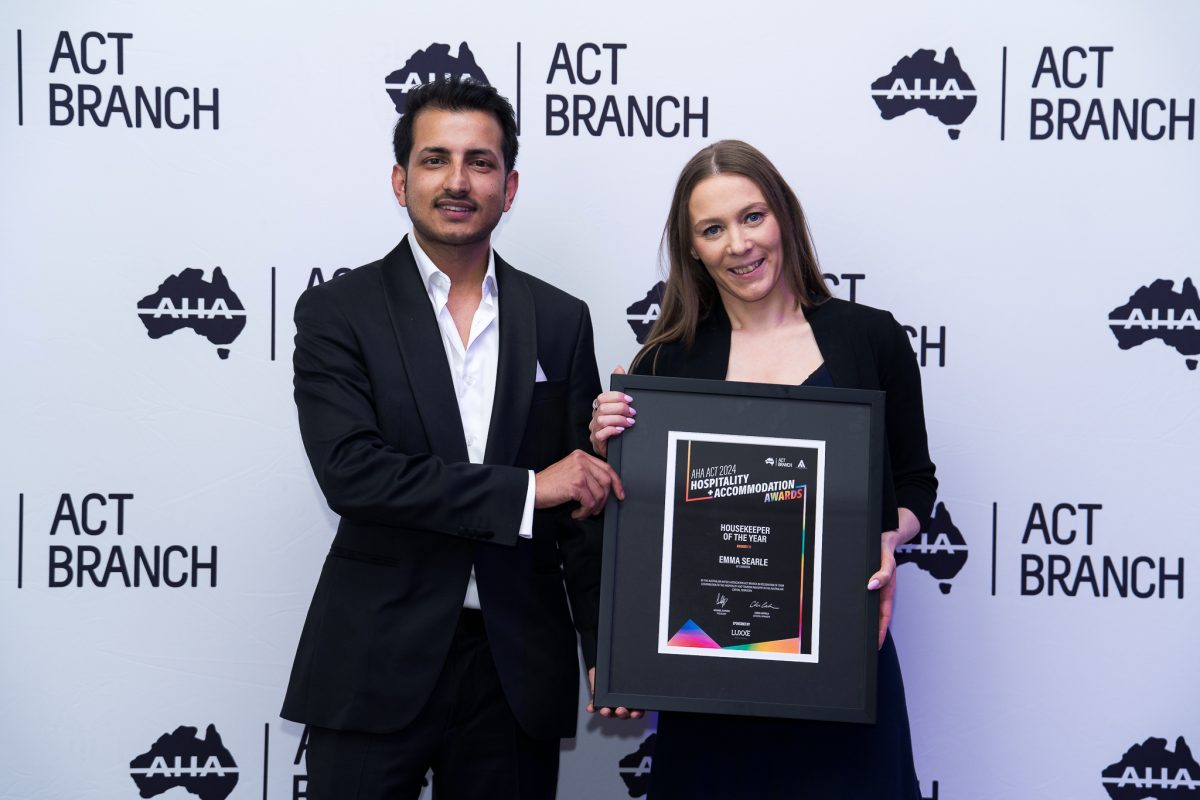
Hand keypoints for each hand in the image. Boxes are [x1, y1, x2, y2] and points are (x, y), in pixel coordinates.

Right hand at [535, 449, 624, 519]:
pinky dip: (585, 512)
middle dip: (606, 499)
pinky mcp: (575, 485)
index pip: (607, 468)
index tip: (620, 494)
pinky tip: (576, 513)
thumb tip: (605, 488)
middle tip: (598, 509)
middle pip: (606, 480)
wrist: (531, 489)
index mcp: (581, 456)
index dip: (616, 483)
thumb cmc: (549, 484)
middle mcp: (581, 460)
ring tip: (583, 512)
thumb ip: (587, 473)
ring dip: (593, 508)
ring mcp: (579, 472)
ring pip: (599, 494)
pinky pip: (590, 503)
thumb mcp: (570, 471)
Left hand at [587, 666, 643, 719]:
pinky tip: (591, 707)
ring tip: (605, 710)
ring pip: (610, 713)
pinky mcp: (596, 703)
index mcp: (630, 700)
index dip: (637, 714)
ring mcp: (608, 705)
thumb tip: (636, 670)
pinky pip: (594, 707)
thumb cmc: (615, 671)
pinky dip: (592, 708)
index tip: (635, 713)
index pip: (636, 710)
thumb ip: (624, 672)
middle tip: (620, 710)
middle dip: (622, 714)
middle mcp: (620, 705)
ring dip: (608, 714)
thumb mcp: (620, 670)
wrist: (603, 668)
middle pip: (623, 714)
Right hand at [588, 366, 634, 457]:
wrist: (620, 448)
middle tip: (632, 413)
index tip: (630, 400)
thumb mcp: (622, 407)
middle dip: (620, 409)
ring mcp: (595, 430)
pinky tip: (621, 430)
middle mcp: (595, 418)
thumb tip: (618, 368)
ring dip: (618, 420)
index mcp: (600, 408)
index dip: (616, 396)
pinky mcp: (597, 442)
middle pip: (603, 408)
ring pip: (602, 420)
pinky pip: (601, 434)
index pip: (602, 397)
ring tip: (629, 422)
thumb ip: (620, 388)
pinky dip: (612, 430)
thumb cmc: (620, 427)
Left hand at [866, 508, 918, 649]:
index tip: (875, 646)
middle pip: (876, 616)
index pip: (883, 616)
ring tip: (854, 638)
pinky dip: (860, 609)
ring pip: (870, 609)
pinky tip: (850, 615)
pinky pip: (866, 600)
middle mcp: (881, 590)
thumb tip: (873, 586)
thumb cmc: (886, 546)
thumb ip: (883, 571)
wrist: (887, 533)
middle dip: (871, 633)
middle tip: (861, 648)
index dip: (879, 631)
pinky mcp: (869, 582)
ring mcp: (875, 588)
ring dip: (865, 622)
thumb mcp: (885, 557)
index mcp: (887, 588)